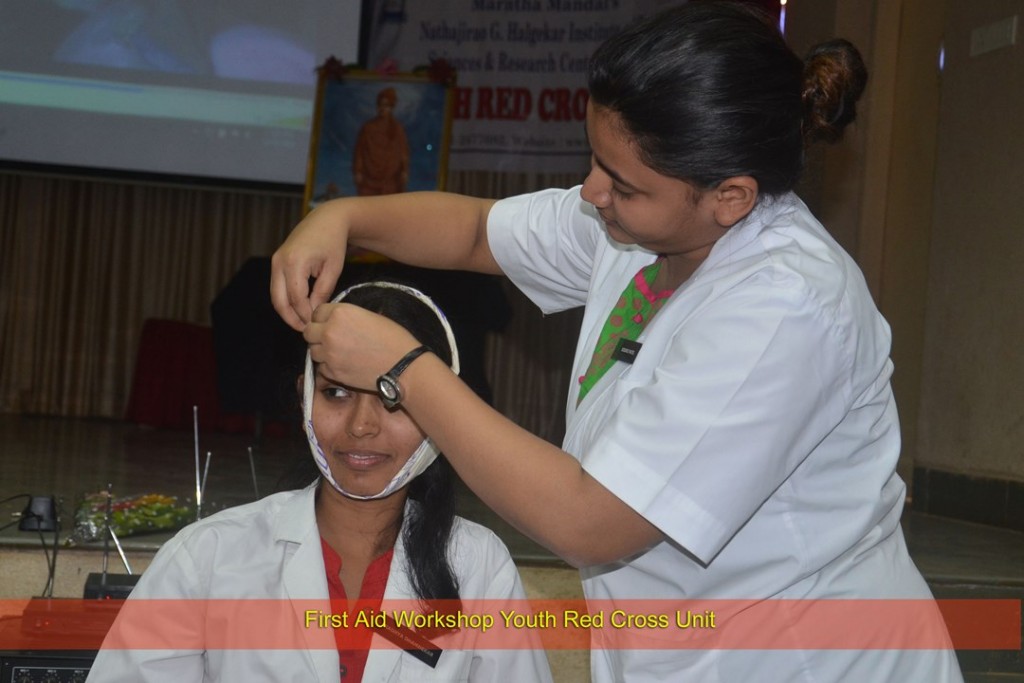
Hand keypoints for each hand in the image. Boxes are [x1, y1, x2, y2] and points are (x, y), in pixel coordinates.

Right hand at [270, 203, 349, 329]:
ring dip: (286, 311)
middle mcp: (279, 262)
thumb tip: (313, 312)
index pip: (296, 298)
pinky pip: (277, 286)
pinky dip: (285, 299)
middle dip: (290, 318)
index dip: (305, 314)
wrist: (326, 219)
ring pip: (275, 295)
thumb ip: (323, 292)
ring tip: (302, 322)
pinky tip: (299, 308)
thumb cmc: (333, 242)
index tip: (315, 324)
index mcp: (295, 262)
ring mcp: (275, 261)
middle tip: (304, 329)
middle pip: (279, 300)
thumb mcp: (333, 269)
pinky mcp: (276, 261)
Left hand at [304, 303, 419, 389]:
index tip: (331, 324)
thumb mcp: (370, 316)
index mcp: (340, 313)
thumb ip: (348, 317)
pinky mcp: (332, 373)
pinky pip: (321, 367)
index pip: (317, 313)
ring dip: (322, 351)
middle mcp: (329, 332)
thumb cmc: (394, 338)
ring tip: (339, 353)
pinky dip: (329, 366)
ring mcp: (329, 354)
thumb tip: (337, 321)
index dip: (324, 318)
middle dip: (317, 334)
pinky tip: (344, 364)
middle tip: (331, 339)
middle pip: (308, 332)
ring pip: (313, 351)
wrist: (403, 366)